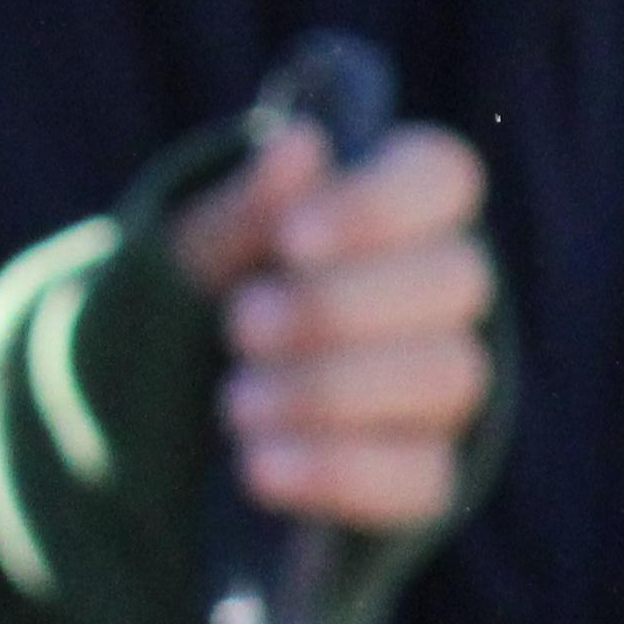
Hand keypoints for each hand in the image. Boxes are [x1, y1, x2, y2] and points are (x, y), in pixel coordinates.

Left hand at [170, 122, 491, 530]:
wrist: (166, 409)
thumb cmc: (201, 298)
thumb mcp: (196, 249)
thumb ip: (246, 208)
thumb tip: (303, 145)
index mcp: (396, 206)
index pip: (442, 175)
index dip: (377, 206)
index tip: (291, 241)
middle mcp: (440, 291)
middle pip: (457, 279)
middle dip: (339, 306)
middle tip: (242, 324)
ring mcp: (443, 384)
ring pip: (447, 376)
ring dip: (330, 389)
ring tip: (235, 400)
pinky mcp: (427, 471)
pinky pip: (423, 478)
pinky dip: (338, 473)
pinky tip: (259, 466)